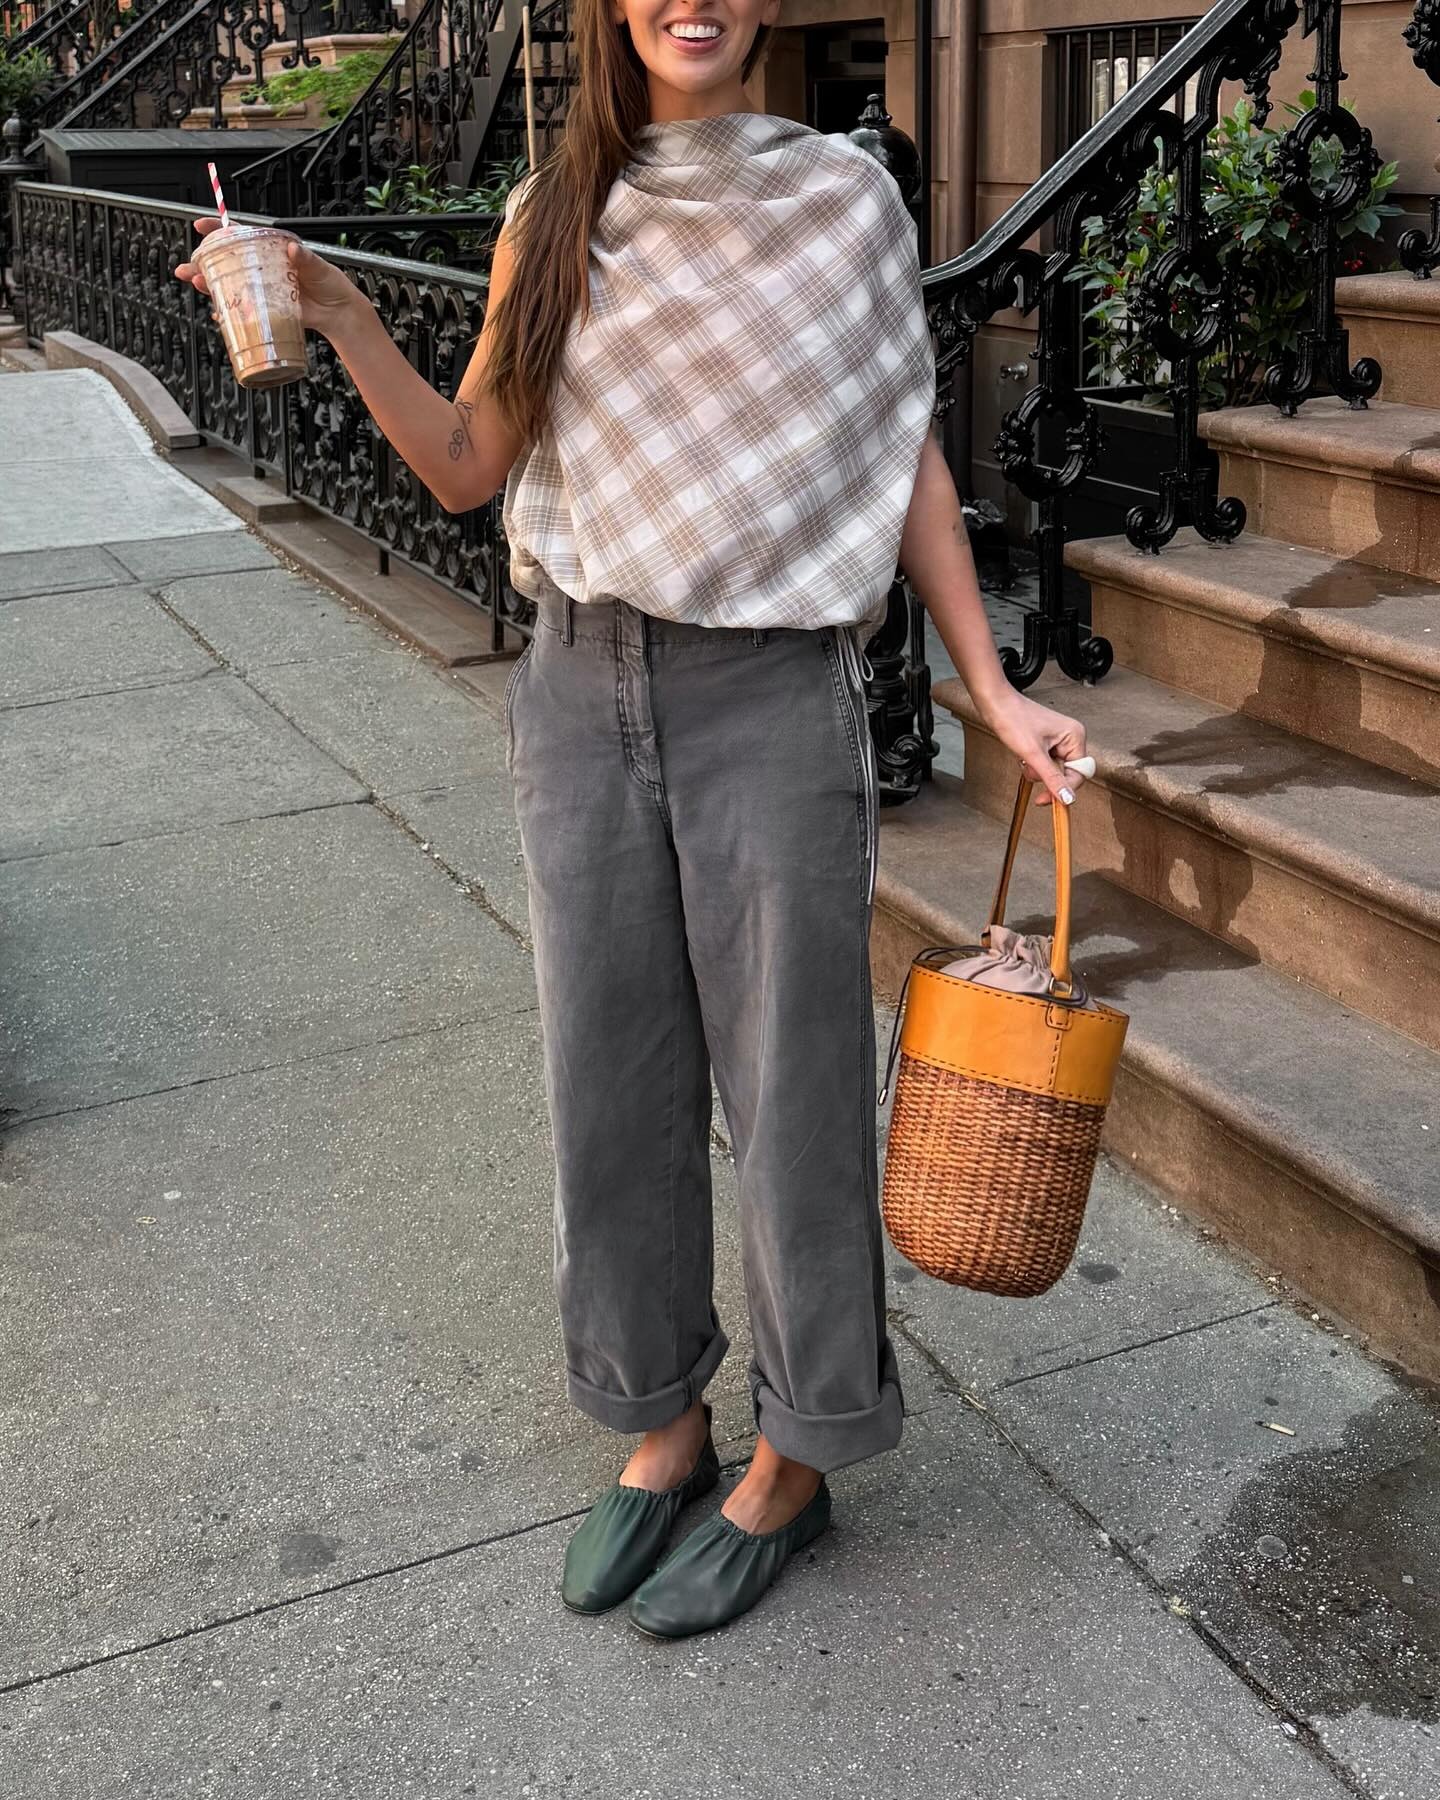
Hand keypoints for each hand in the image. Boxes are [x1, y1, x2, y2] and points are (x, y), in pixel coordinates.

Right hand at [174, 217, 368, 340]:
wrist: (340, 313)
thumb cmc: (331, 284)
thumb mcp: (319, 266)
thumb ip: (305, 258)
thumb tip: (293, 250)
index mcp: (272, 251)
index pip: (241, 236)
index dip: (219, 229)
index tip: (201, 224)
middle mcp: (263, 269)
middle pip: (227, 262)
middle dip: (204, 263)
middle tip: (188, 267)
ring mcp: (262, 290)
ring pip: (230, 285)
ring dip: (210, 286)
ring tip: (197, 284)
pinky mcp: (266, 310)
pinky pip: (243, 311)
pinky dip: (229, 314)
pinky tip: (219, 314)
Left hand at [975, 683, 1087, 807]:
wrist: (996, 705)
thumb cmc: (1013, 719)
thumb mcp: (1033, 754)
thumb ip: (1052, 778)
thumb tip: (1067, 798)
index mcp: (1075, 736)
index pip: (1079, 773)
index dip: (1065, 789)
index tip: (1048, 801)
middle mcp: (1070, 737)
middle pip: (1066, 773)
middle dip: (1045, 775)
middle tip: (1030, 770)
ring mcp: (1059, 740)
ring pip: (1053, 771)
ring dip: (1036, 770)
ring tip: (1024, 756)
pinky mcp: (1047, 743)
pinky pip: (1045, 764)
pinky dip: (1033, 764)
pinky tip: (1023, 754)